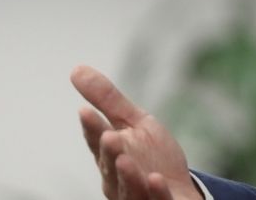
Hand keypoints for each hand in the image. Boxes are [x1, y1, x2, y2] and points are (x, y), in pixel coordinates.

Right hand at [71, 65, 202, 199]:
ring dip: (127, 176)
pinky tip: (157, 180)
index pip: (97, 141)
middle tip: (109, 136)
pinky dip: (155, 193)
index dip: (91, 128)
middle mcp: (118, 179)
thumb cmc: (152, 156)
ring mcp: (137, 195)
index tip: (85, 111)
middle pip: (110, 167)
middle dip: (109, 152)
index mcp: (110, 156)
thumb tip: (76, 69)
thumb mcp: (133, 123)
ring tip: (126, 160)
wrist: (179, 190)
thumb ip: (107, 100)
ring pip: (128, 189)